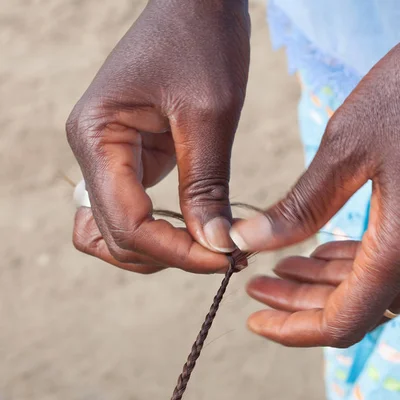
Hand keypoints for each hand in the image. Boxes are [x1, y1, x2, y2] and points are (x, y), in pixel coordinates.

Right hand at [67, 0, 249, 274]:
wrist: (197, 2)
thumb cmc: (201, 41)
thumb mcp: (210, 115)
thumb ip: (207, 186)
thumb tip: (216, 247)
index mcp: (97, 136)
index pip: (127, 222)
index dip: (174, 252)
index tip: (224, 260)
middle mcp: (92, 152)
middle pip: (116, 237)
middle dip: (168, 256)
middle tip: (222, 256)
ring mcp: (106, 158)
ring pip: (115, 233)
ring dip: (154, 252)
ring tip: (205, 248)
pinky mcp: (127, 160)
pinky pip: (131, 213)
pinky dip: (155, 232)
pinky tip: (190, 230)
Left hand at [230, 44, 399, 345]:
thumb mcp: (350, 147)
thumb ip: (300, 206)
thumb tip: (245, 240)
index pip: (341, 323)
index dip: (291, 331)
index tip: (253, 320)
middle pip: (351, 309)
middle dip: (297, 304)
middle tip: (255, 287)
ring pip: (366, 288)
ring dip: (319, 284)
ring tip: (275, 269)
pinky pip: (384, 262)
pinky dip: (347, 263)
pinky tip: (314, 252)